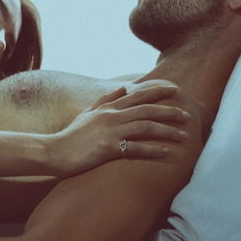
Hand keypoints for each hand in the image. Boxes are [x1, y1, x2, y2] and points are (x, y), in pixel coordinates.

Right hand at [47, 82, 190, 176]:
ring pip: (146, 127)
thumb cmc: (71, 135)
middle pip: (147, 110)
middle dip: (170, 111)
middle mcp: (111, 117)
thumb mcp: (88, 113)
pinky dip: (154, 149)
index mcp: (108, 108)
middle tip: (187, 115)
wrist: (53, 151)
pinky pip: (136, 148)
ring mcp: (110, 132)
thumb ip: (106, 99)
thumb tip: (124, 87)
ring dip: (168, 131)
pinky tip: (167, 152)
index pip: (137, 95)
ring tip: (184, 136)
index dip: (158, 91)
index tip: (176, 89)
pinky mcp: (108, 149)